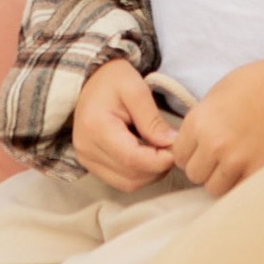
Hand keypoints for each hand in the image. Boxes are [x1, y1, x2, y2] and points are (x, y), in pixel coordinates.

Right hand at [70, 58, 179, 192]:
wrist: (88, 81)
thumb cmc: (112, 79)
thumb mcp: (136, 89)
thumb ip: (152, 118)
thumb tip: (170, 144)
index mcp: (96, 127)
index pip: (132, 159)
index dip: (159, 160)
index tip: (176, 148)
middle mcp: (87, 149)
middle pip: (131, 176)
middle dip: (157, 167)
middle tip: (171, 148)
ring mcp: (86, 160)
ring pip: (127, 184)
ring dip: (150, 173)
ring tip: (159, 150)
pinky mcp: (91, 165)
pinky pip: (120, 181)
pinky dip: (139, 174)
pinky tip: (146, 155)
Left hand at [169, 44, 263, 200]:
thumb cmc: (254, 84)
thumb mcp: (216, 95)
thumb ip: (200, 121)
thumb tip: (190, 142)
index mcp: (198, 122)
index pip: (179, 156)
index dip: (191, 153)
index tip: (203, 149)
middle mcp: (213, 143)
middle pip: (194, 174)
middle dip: (206, 168)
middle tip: (222, 156)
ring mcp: (236, 160)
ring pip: (214, 187)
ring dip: (223, 179)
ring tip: (237, 163)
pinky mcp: (257, 170)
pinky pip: (238, 191)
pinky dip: (242, 183)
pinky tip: (250, 167)